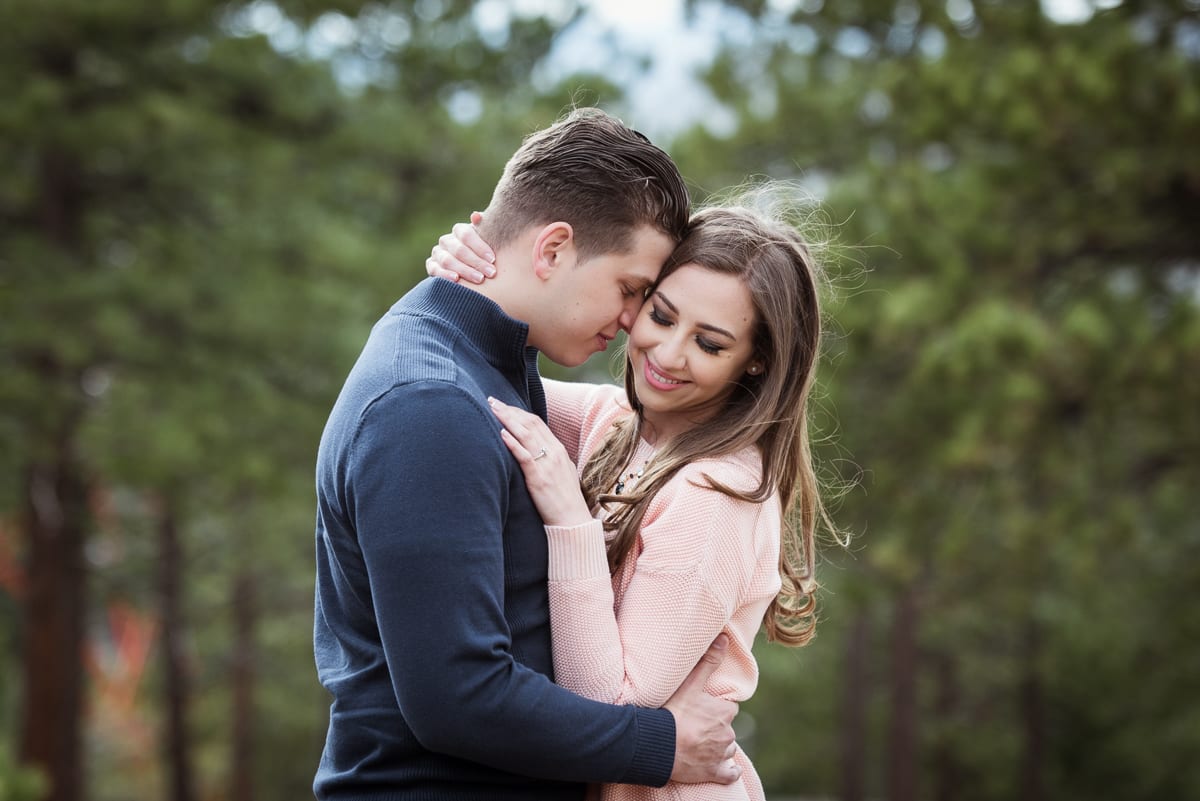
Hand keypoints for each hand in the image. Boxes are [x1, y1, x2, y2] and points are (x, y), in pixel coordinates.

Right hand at [426, 211, 495, 283]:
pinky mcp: (431, 265)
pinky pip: (435, 270)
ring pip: (448, 261)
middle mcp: (446, 240)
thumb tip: (476, 216)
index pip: (467, 235)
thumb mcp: (487, 238)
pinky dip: (445, 275)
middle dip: (476, 262)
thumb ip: (484, 227)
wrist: (473, 266)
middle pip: (459, 250)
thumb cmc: (484, 251)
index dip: (480, 247)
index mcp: (459, 230)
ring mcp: (437, 253)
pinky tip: (457, 279)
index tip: (493, 259)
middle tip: (491, 273)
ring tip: (480, 279)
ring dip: (464, 270)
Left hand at [487, 397, 592, 526]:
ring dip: (507, 419)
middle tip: (492, 400)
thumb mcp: (562, 473)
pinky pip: (524, 456)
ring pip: (526, 434)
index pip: (537, 422)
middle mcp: (554, 452)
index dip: (519, 412)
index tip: (504, 405)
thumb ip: (550, 459)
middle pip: (530, 423)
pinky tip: (501, 433)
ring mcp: (547, 464)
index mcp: (559, 450)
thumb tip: (536, 452)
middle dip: (510, 410)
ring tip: (492, 409)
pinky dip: (512, 443)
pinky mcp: (539, 478)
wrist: (573, 520)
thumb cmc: (565, 500)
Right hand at [664, 635, 741, 784]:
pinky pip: (729, 773)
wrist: (660, 745)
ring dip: (716, 746)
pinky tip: (719, 766)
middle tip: (694, 726)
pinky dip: (727, 770)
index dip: (713, 708)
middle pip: (725, 729)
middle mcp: (729, 734)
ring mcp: (722, 755)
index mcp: (726, 713)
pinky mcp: (715, 772)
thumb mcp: (691, 684)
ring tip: (696, 743)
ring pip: (725, 748)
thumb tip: (725, 638)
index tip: (699, 710)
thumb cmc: (674, 713)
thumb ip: (709, 661)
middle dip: (714, 728)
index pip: (726, 708)